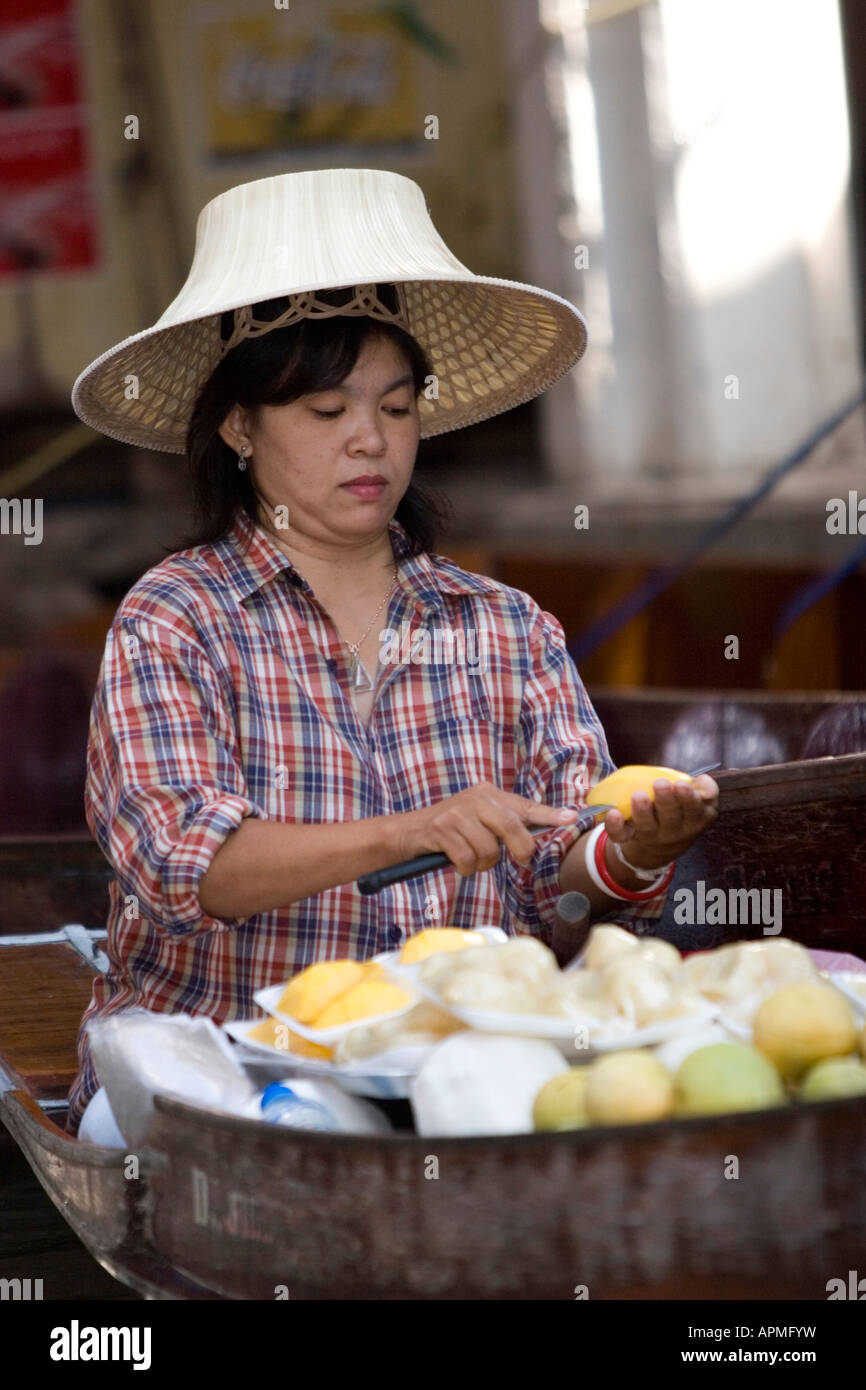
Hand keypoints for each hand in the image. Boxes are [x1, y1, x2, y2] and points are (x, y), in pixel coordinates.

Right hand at [396, 782, 579, 876]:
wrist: (409, 832)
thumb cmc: (451, 830)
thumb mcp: (479, 819)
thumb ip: (506, 823)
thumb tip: (537, 836)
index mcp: (488, 794)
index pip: (525, 806)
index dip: (550, 814)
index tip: (572, 818)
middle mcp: (475, 798)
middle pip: (512, 827)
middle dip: (520, 849)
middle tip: (521, 859)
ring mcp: (457, 813)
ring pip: (489, 849)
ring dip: (482, 864)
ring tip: (471, 859)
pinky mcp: (441, 829)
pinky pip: (467, 859)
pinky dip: (464, 868)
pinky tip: (456, 861)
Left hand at [602, 774, 718, 872]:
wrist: (664, 843)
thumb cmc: (682, 810)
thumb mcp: (699, 801)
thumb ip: (704, 788)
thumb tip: (703, 781)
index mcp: (695, 818)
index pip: (694, 810)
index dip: (688, 798)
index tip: (681, 784)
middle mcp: (675, 831)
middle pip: (670, 817)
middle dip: (665, 800)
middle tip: (660, 784)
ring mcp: (652, 835)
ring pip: (647, 826)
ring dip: (642, 811)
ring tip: (639, 795)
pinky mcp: (632, 837)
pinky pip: (622, 835)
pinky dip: (615, 826)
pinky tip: (613, 813)